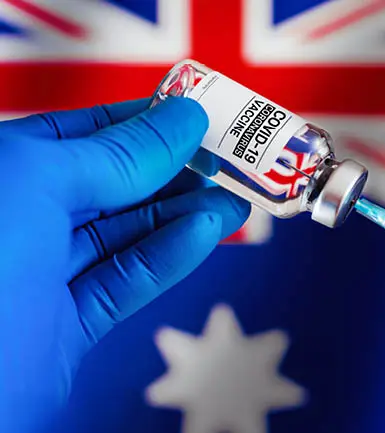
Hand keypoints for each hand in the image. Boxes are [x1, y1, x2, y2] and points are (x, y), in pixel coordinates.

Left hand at [0, 98, 249, 429]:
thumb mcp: (38, 181)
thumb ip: (116, 154)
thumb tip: (181, 122)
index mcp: (2, 172)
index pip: (81, 134)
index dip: (141, 121)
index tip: (195, 115)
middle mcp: (19, 221)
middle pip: (112, 186)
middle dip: (174, 171)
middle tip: (227, 160)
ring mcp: (41, 276)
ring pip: (127, 236)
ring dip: (185, 215)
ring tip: (233, 200)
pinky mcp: (65, 326)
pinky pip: (127, 282)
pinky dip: (169, 258)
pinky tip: (205, 234)